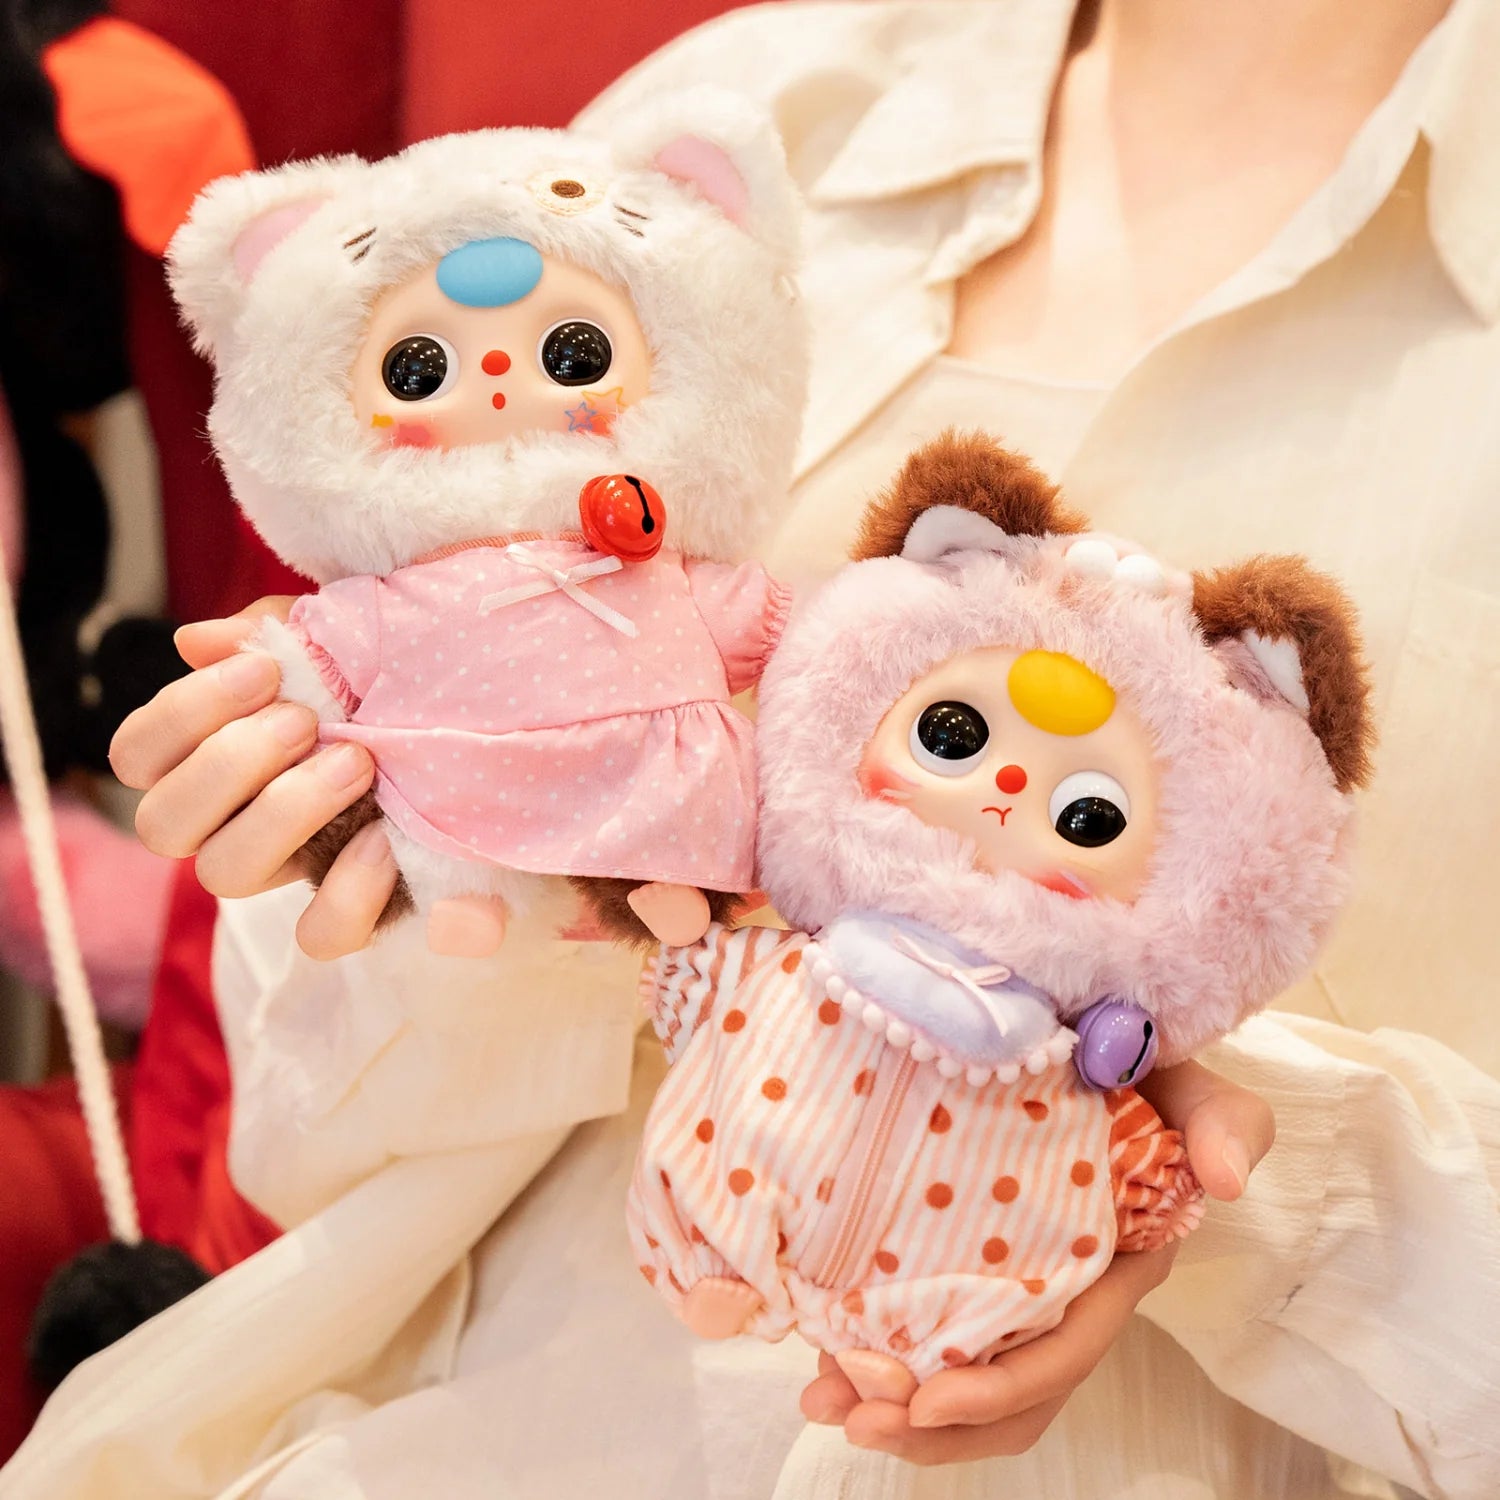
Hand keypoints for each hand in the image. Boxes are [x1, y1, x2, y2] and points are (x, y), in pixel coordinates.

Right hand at [110, 598, 397, 959]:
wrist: (491, 745)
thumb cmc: (394, 687)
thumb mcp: (341, 643)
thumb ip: (272, 634)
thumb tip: (197, 641)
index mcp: (216, 760)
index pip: (136, 755)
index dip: (181, 714)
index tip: (263, 671)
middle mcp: (234, 824)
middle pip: (162, 824)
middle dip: (228, 761)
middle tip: (304, 719)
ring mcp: (290, 872)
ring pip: (226, 873)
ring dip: (282, 811)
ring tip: (356, 762)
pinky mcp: (354, 914)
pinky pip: (321, 932)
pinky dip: (350, 888)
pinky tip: (386, 838)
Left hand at [797, 1059, 1274, 1463]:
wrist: (1097, 1029)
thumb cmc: (1147, 1064)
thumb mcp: (1193, 1082)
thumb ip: (1224, 1121)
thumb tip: (1223, 1179)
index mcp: (1115, 1265)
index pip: (1062, 1350)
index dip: (998, 1388)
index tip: (926, 1401)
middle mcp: (1065, 1288)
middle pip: (1005, 1389)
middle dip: (931, 1423)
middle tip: (849, 1415)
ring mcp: (1014, 1275)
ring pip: (962, 1372)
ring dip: (894, 1403)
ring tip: (821, 1399)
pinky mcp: (968, 1252)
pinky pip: (928, 1320)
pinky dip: (879, 1346)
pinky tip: (825, 1349)